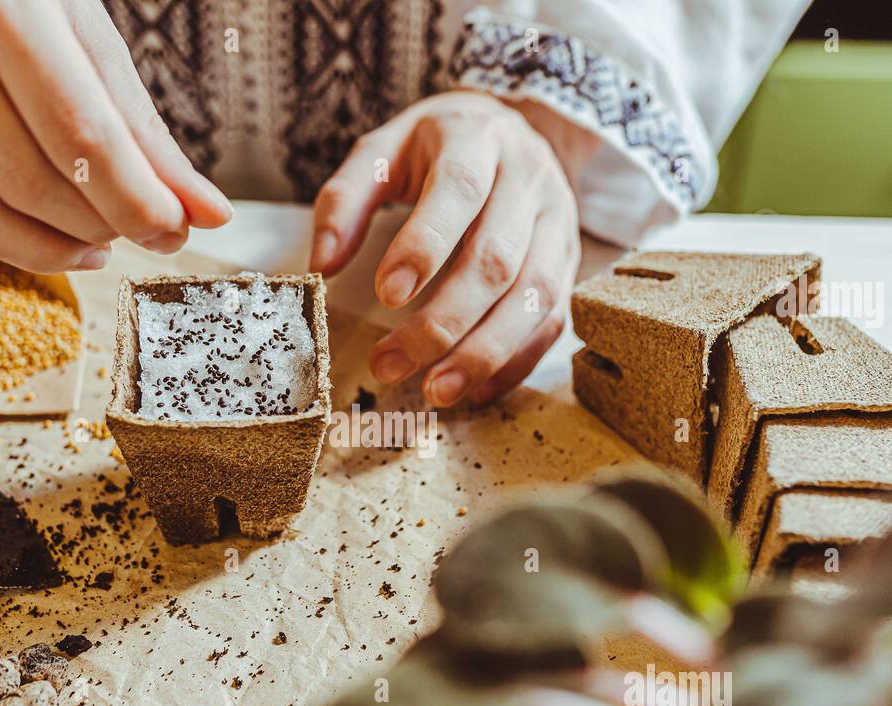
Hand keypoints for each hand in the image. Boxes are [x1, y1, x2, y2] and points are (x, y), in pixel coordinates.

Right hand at [0, 0, 231, 296]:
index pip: (78, 132)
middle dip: (93, 225)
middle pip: (20, 178)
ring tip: (86, 247)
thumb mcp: (89, 38)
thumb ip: (144, 130)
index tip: (173, 233)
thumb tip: (209, 215)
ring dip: (35, 251)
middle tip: (131, 234)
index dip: (134, 201)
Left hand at [311, 91, 579, 405]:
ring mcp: (557, 224)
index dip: (425, 245)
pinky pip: (552, 320)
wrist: (516, 128)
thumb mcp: (384, 150)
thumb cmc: (437, 146)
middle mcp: (529, 180)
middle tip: (391, 364)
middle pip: (496, 259)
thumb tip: (322, 264)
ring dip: (484, 353)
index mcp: (477, 140)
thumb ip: (345, 200)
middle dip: (444, 321)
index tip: (387, 295)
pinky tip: (475, 390)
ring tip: (436, 392)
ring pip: (534, 297)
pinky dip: (516, 362)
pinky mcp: (568, 263)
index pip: (459, 190)